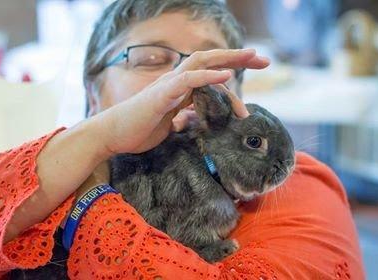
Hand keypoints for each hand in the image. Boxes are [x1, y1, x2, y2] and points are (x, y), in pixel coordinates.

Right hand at [95, 49, 268, 154]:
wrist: (114, 135)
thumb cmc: (139, 130)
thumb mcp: (170, 124)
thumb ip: (185, 117)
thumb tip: (197, 120)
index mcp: (180, 88)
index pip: (209, 74)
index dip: (232, 74)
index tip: (252, 81)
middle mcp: (176, 81)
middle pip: (209, 60)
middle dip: (237, 57)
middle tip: (264, 60)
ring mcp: (168, 85)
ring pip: (201, 63)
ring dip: (229, 59)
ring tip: (253, 57)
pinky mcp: (162, 94)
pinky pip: (188, 81)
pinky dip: (208, 76)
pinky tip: (227, 74)